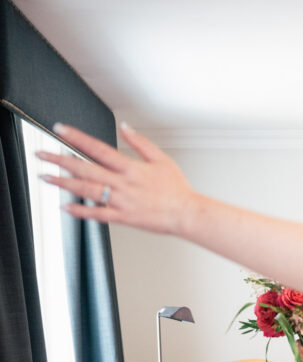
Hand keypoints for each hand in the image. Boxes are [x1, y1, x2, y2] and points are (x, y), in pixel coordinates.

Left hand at [36, 122, 197, 235]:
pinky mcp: (123, 217)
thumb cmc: (177, 189)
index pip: (98, 148)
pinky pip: (97, 214)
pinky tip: (66, 206)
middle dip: (59, 160)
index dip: (77, 137)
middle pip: (85, 168)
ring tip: (45, 177)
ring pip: (86, 190)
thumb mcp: (162, 159)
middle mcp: (122, 184)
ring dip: (63, 183)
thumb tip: (125, 128)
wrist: (186, 214)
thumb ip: (141, 142)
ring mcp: (121, 201)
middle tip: (41, 154)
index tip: (60, 129)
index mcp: (131, 167)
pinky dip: (80, 210)